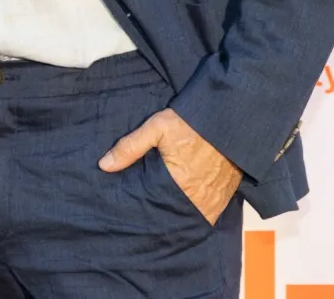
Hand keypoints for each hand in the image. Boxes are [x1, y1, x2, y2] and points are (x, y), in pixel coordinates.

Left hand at [98, 107, 241, 224]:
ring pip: (191, 216)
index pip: (154, 205)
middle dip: (161, 213)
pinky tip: (187, 205)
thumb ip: (130, 147)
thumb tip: (104, 165)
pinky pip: (209, 212)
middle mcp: (197, 196)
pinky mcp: (226, 195)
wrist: (229, 117)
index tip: (133, 209)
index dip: (144, 207)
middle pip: (173, 213)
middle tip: (148, 213)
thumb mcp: (157, 127)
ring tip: (166, 210)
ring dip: (180, 214)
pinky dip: (198, 211)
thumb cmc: (191, 122)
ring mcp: (213, 198)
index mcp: (177, 182)